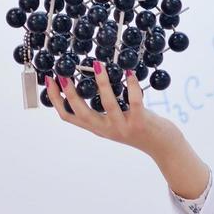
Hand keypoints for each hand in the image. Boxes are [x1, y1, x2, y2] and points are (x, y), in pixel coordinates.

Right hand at [42, 63, 184, 157]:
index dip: (56, 100)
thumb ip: (104, 111)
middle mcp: (107, 129)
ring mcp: (123, 127)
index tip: (50, 82)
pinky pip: (134, 101)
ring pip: (108, 104)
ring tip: (98, 66)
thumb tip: (93, 84)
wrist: (164, 148)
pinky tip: (129, 73)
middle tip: (63, 74)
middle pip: (81, 112)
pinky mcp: (140, 123)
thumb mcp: (116, 122)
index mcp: (98, 128)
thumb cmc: (140, 130)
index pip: (69, 117)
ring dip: (101, 84)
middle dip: (70, 93)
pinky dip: (131, 86)